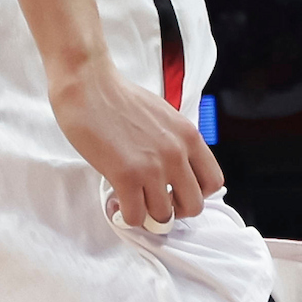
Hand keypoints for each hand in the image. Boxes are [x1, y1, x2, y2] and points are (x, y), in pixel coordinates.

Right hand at [49, 58, 222, 229]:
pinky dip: (126, 215)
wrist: (88, 85)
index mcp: (189, 136)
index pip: (213, 182)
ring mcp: (152, 167)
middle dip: (174, 209)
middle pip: (193, 205)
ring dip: (147, 213)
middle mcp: (176, 153)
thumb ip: (175, 142)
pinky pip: (135, 216)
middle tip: (155, 200)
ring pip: (163, 215)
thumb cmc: (119, 97)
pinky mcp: (125, 176)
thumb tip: (175, 170)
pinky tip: (116, 201)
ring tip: (131, 200)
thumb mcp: (163, 116)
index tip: (178, 191)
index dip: (196, 193)